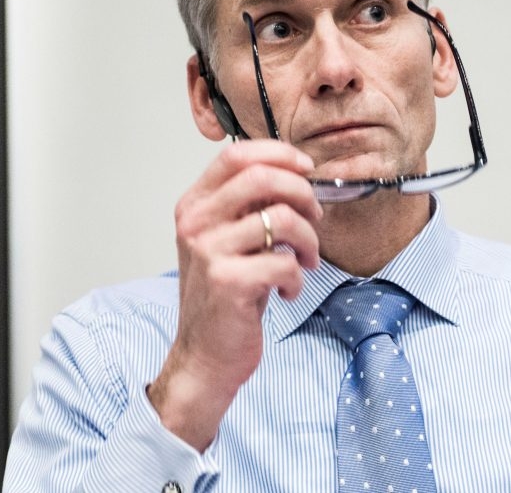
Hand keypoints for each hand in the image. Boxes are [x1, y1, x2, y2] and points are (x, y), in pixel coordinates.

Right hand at [148, 140, 323, 450]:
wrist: (205, 356)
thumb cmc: (225, 295)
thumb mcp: (229, 240)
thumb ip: (250, 206)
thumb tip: (297, 173)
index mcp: (195, 206)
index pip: (236, 155)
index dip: (279, 154)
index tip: (307, 168)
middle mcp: (196, 223)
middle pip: (263, 178)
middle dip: (303, 194)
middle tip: (315, 219)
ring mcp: (209, 252)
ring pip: (283, 219)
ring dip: (309, 241)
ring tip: (306, 261)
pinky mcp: (228, 282)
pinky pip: (285, 262)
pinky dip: (297, 278)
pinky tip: (288, 290)